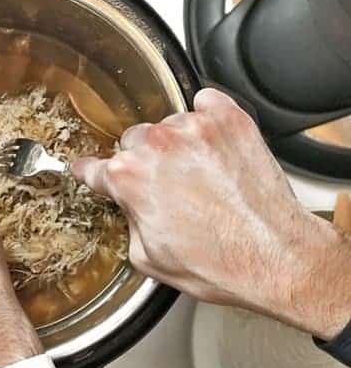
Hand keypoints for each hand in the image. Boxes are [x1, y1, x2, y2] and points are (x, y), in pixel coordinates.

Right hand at [73, 89, 350, 340]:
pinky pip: (206, 103)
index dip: (91, 172)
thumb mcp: (149, 259)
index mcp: (128, 178)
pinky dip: (206, 119)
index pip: (94, 167)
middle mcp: (155, 145)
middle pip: (132, 142)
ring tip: (200, 174)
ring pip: (168, 126)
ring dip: (176, 144)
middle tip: (166, 187)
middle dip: (142, 162)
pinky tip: (214, 147)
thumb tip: (134, 208)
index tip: (89, 169)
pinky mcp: (230, 119)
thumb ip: (130, 222)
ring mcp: (194, 128)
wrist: (277, 257)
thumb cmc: (219, 264)